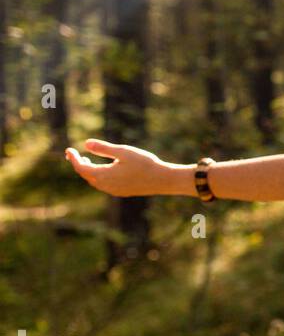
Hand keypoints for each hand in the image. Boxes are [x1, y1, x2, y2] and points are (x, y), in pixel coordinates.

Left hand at [65, 140, 187, 197]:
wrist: (163, 180)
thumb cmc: (144, 163)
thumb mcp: (123, 152)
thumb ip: (104, 148)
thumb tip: (85, 143)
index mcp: (104, 175)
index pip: (81, 168)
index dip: (73, 158)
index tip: (68, 150)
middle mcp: (106, 186)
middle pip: (86, 176)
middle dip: (79, 165)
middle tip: (73, 155)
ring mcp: (114, 190)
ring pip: (94, 181)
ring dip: (88, 171)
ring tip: (87, 161)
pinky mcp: (122, 192)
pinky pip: (104, 185)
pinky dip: (98, 177)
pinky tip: (104, 170)